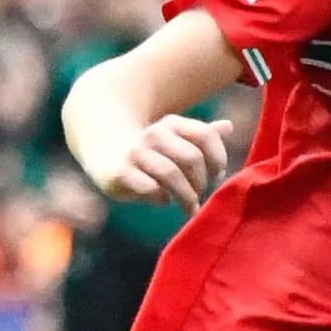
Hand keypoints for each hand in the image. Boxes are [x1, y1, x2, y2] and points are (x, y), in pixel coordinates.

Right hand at [91, 112, 234, 211]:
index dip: (218, 159)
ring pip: (172, 175)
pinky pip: (151, 189)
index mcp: (171, 123)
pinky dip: (162, 198)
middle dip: (201, 182)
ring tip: (190, 206)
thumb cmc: (149, 150)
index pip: (206, 136)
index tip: (216, 175)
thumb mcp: (173, 138)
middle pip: (191, 159)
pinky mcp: (120, 172)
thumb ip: (201, 135)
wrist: (102, 149)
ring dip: (186, 196)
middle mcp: (153, 134)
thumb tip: (228, 126)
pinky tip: (162, 200)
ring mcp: (135, 152)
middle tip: (199, 194)